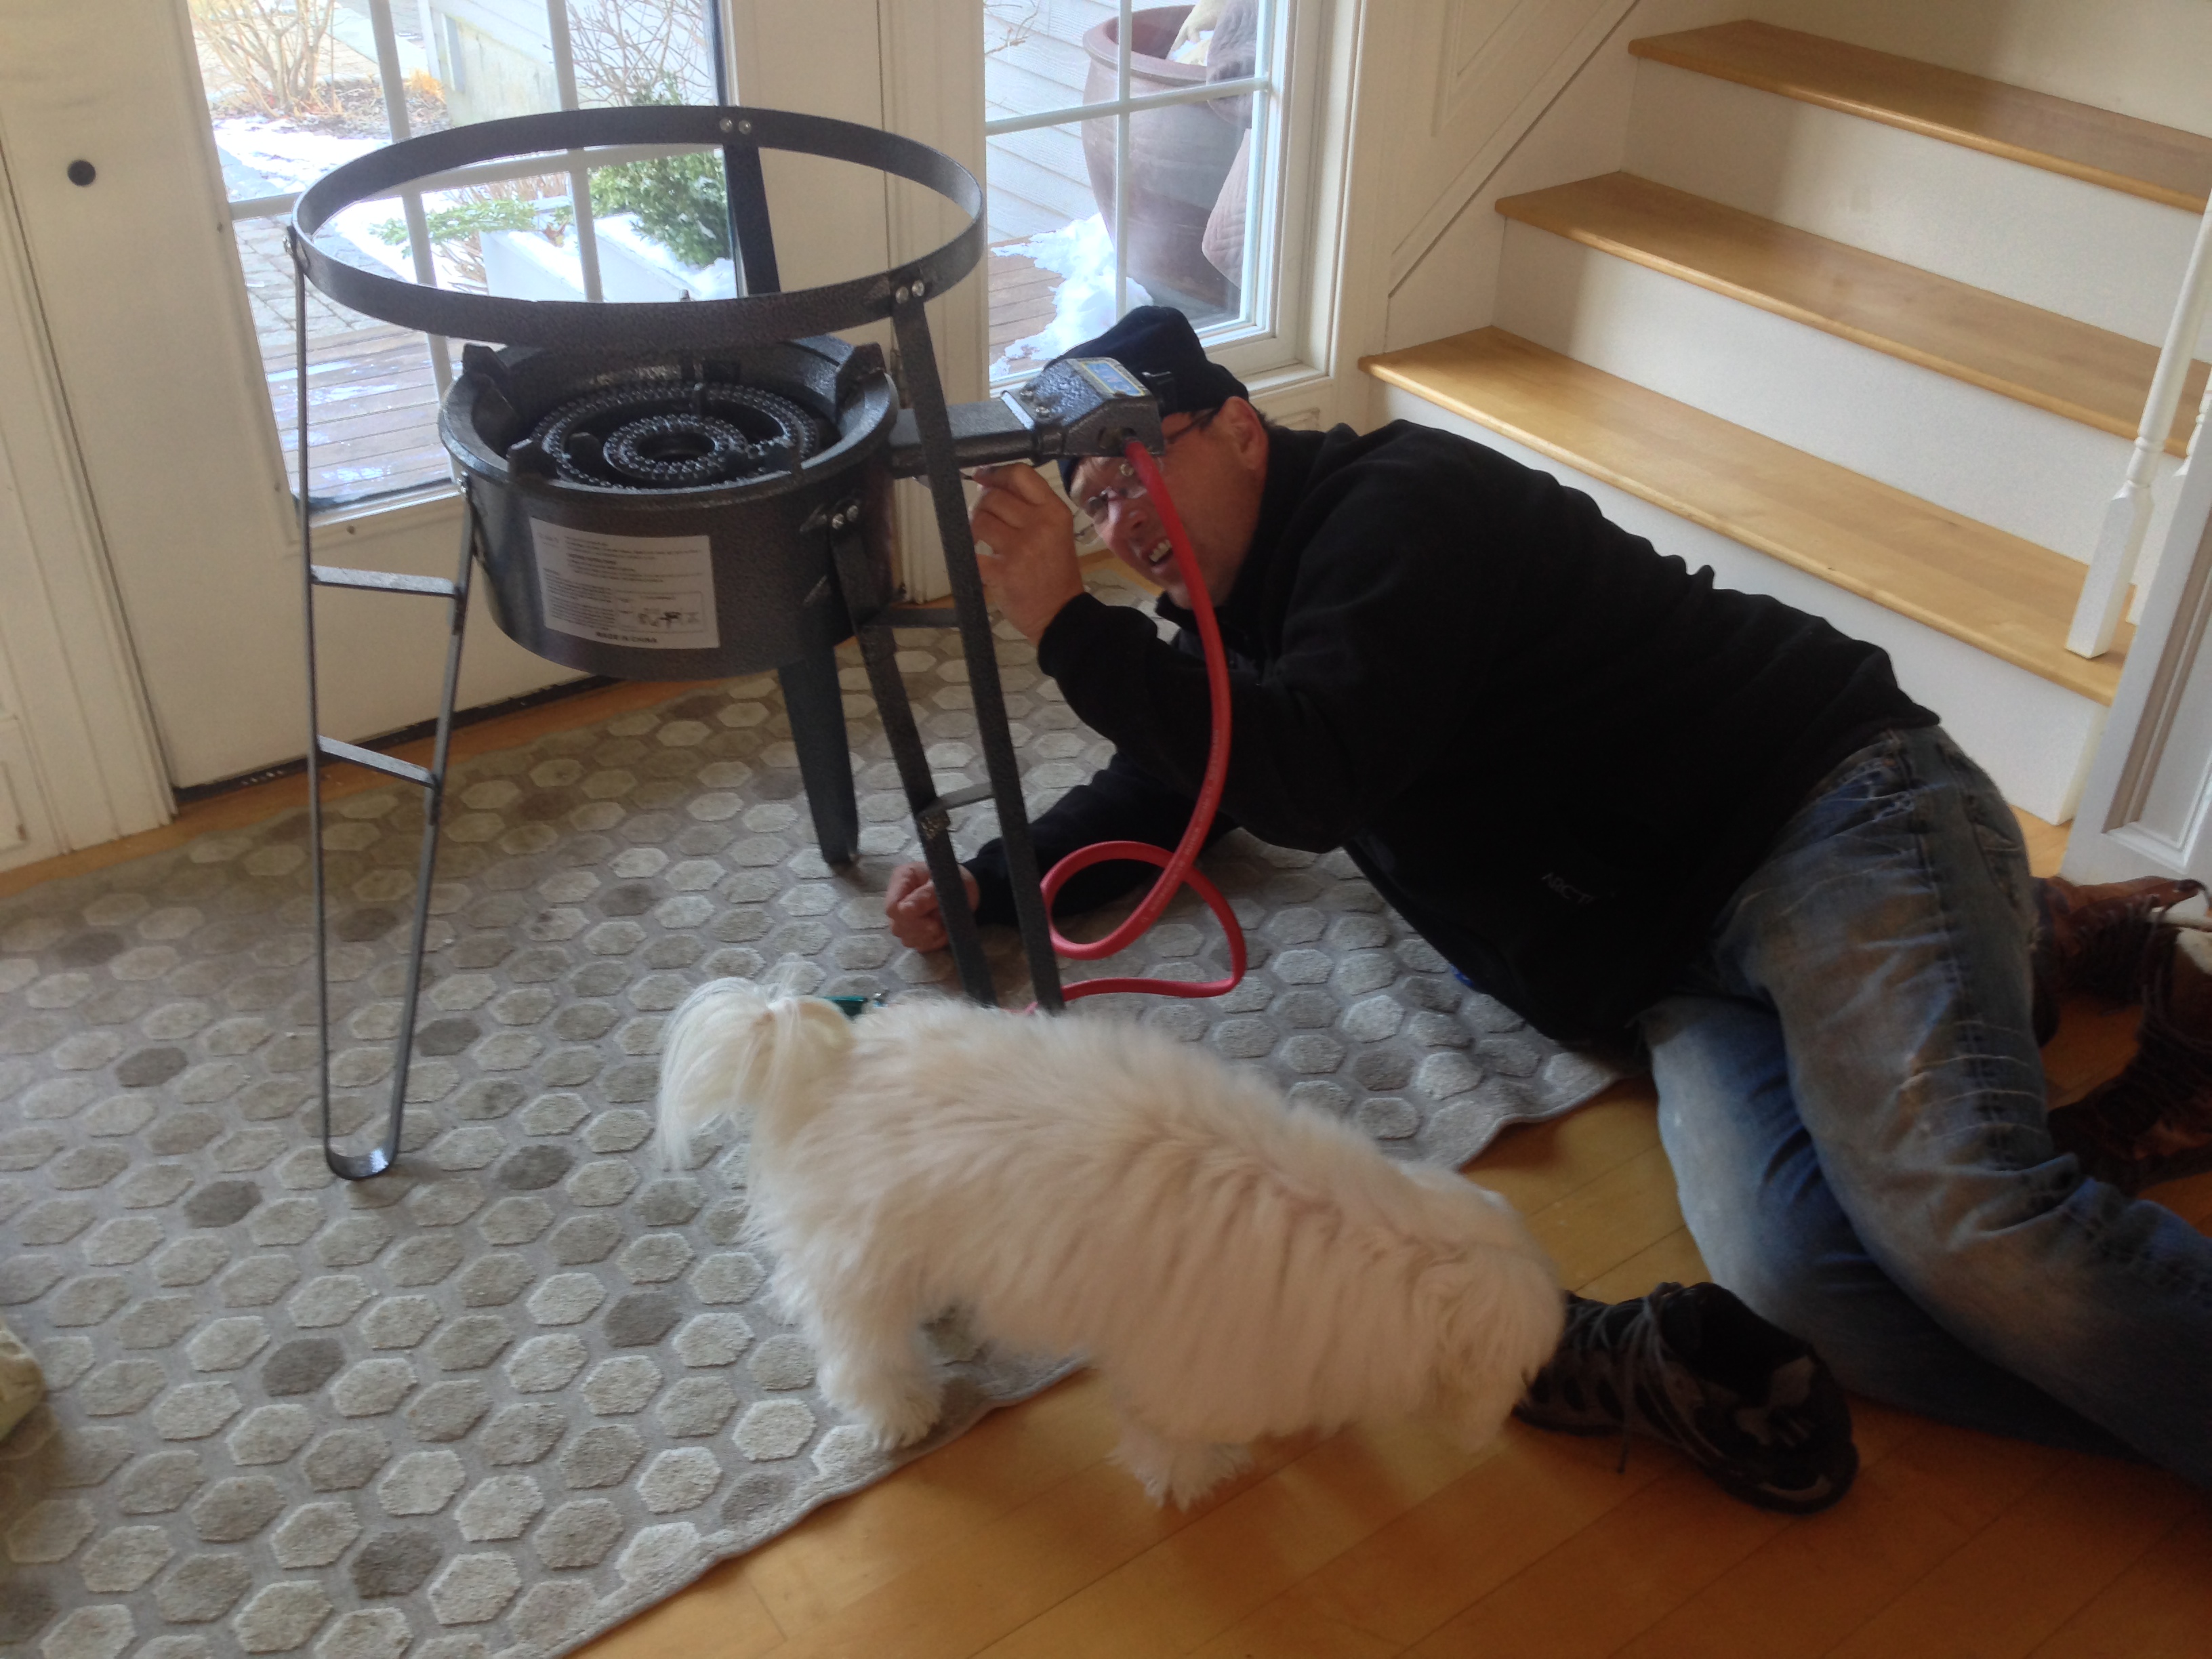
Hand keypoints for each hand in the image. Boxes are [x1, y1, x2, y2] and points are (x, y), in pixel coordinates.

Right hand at [885, 861, 982, 951]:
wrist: (967, 889)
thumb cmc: (955, 881)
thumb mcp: (945, 883)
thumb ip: (926, 895)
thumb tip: (906, 910)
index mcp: (902, 879)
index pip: (892, 906)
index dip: (908, 916)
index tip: (931, 919)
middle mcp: (898, 899)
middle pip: (897, 925)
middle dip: (921, 928)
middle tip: (940, 922)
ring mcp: (904, 917)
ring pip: (906, 938)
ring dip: (928, 936)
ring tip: (943, 924)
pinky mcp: (914, 931)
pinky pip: (918, 945)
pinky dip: (933, 942)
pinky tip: (943, 932)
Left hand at [969, 463, 1085, 643]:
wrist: (1061, 615)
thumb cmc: (1055, 571)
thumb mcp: (1055, 531)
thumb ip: (1029, 506)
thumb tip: (987, 484)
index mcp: (1054, 512)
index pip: (1020, 475)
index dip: (996, 473)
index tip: (983, 479)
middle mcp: (1039, 525)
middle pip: (994, 497)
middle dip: (981, 505)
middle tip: (985, 520)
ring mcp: (1020, 549)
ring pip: (979, 520)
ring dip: (974, 529)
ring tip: (982, 540)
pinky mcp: (1002, 572)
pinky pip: (972, 552)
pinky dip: (969, 554)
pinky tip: (978, 559)